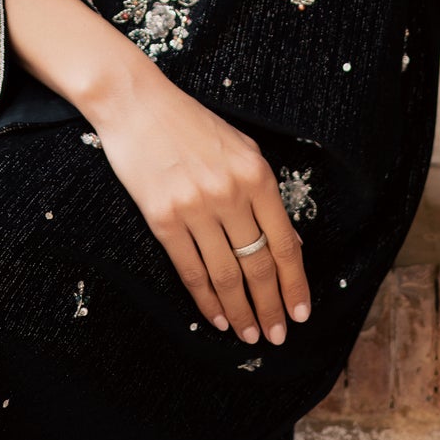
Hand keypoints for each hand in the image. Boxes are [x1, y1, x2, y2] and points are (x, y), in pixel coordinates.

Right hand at [90, 69, 311, 346]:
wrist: (138, 104)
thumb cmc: (192, 124)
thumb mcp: (242, 148)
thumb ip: (265, 193)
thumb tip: (288, 243)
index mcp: (257, 174)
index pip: (284, 243)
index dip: (295, 284)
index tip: (301, 313)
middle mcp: (231, 194)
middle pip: (258, 265)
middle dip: (271, 307)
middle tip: (277, 336)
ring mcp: (196, 208)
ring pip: (226, 275)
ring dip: (241, 311)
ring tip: (250, 334)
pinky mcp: (163, 219)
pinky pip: (190, 270)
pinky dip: (206, 300)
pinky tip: (217, 317)